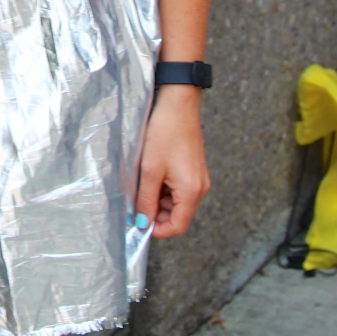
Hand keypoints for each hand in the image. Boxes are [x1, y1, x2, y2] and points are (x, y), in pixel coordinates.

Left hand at [134, 89, 210, 238]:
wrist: (178, 105)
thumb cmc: (165, 134)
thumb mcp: (150, 170)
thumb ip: (146, 200)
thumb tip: (142, 223)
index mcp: (191, 191)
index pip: (178, 226)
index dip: (158, 230)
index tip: (139, 224)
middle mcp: (200, 188)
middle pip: (178, 216)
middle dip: (156, 214)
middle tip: (136, 203)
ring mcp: (198, 179)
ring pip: (177, 203)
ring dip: (159, 201)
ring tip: (142, 185)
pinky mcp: (194, 170)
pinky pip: (179, 190)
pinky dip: (165, 190)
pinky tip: (152, 177)